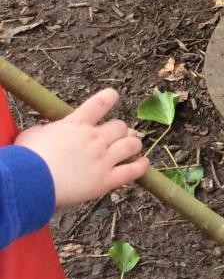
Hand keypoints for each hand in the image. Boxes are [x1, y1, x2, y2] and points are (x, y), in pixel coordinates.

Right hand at [15, 89, 148, 208]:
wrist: (30, 183)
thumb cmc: (26, 159)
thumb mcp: (33, 135)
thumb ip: (48, 131)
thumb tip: (49, 132)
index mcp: (76, 124)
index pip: (100, 102)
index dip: (109, 97)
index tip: (113, 95)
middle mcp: (95, 138)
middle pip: (120, 127)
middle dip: (119, 131)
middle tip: (112, 139)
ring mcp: (103, 159)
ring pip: (132, 145)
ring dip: (132, 146)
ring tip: (129, 150)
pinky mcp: (107, 180)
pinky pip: (133, 171)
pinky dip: (141, 166)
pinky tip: (142, 164)